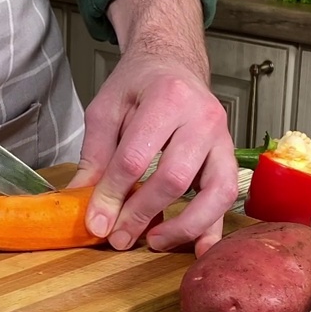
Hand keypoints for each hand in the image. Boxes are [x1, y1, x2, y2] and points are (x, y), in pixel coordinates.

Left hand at [67, 0, 238, 255]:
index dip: (113, 194)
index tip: (97, 222)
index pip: (135, 157)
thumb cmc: (139, 84)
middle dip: (143, 214)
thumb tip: (80, 201)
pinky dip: (214, 226)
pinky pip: (228, 196)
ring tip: (154, 242)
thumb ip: (94, 154)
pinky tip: (198, 249)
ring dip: (184, 225)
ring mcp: (222, 137)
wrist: (174, 62)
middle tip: (119, 238)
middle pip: (173, 178)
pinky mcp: (230, 155)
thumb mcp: (106, 109)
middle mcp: (202, 117)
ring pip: (215, 192)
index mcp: (166, 98)